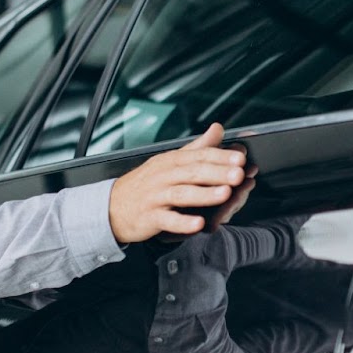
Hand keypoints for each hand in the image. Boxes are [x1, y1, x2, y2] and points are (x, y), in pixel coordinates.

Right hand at [107, 123, 247, 243]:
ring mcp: (156, 196)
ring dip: (204, 194)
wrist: (111, 206)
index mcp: (171, 161)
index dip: (220, 156)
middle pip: (193, 172)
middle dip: (217, 173)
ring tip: (225, 194)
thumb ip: (197, 147)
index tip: (240, 157)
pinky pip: (167, 219)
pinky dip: (182, 222)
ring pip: (182, 193)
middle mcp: (163, 176)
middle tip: (239, 174)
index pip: (198, 155)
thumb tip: (218, 129)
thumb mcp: (170, 161)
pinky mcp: (149, 217)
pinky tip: (198, 224)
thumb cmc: (146, 183)